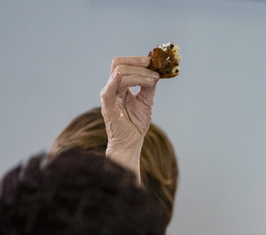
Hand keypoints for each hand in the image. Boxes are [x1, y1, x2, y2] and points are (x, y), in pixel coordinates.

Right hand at [100, 56, 159, 179]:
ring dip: (139, 74)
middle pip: (119, 65)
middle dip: (137, 63)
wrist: (131, 142)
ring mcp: (109, 97)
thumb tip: (156, 72)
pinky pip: (108, 92)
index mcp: (120, 86)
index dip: (137, 60)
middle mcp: (112, 89)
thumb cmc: (135, 124)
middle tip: (153, 67)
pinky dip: (116, 82)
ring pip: (119, 74)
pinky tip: (125, 77)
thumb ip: (149, 87)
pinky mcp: (108, 108)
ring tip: (154, 80)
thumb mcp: (146, 101)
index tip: (153, 61)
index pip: (123, 64)